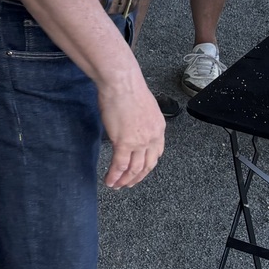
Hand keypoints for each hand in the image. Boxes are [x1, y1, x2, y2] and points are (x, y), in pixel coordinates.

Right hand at [96, 65, 164, 187]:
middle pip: (147, 166)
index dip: (147, 166)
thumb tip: (132, 125)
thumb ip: (141, 121)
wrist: (122, 83)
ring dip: (125, 180)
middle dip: (137, 178)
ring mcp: (139, 142)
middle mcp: (152, 138)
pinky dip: (114, 176)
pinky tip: (109, 181)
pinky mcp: (124, 142)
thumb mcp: (143, 107)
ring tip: (117, 185)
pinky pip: (119, 165)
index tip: (140, 171)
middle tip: (128, 184)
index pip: (156, 154)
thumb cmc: (128, 88)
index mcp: (158, 129)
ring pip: (134, 169)